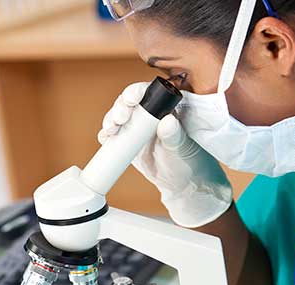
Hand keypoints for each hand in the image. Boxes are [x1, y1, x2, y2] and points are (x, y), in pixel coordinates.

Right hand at [98, 82, 232, 227]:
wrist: (181, 182)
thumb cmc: (189, 160)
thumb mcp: (183, 147)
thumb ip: (176, 135)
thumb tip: (168, 121)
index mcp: (166, 107)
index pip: (149, 93)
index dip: (137, 92)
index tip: (131, 99)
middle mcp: (149, 114)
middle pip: (128, 101)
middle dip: (120, 107)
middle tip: (120, 118)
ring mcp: (136, 127)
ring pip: (118, 116)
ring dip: (111, 119)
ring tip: (111, 129)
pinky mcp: (126, 142)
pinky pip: (112, 135)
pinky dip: (106, 135)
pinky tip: (106, 138)